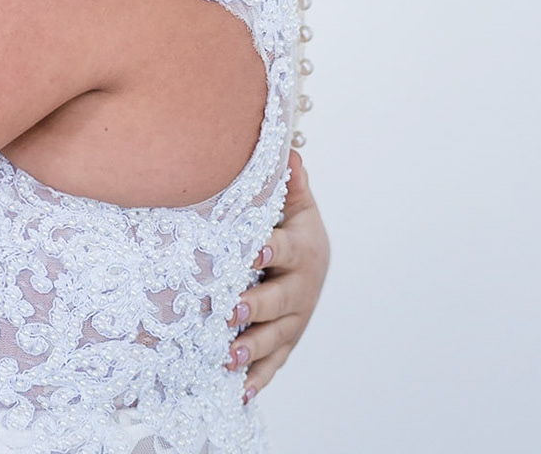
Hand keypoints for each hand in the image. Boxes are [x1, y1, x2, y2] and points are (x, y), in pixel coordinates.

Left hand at [228, 150, 328, 399]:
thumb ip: (290, 183)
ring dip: (252, 347)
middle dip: (256, 307)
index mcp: (305, 250)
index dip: (272, 250)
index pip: (288, 249)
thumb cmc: (292, 228)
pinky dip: (258, 378)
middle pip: (280, 300)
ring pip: (275, 336)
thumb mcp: (295, 205)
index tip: (254, 250)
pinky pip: (274, 363)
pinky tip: (239, 392)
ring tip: (226, 355)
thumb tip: (289, 149)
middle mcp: (302, 288)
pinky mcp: (286, 342)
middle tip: (230, 311)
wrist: (313, 262)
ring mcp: (295, 319)